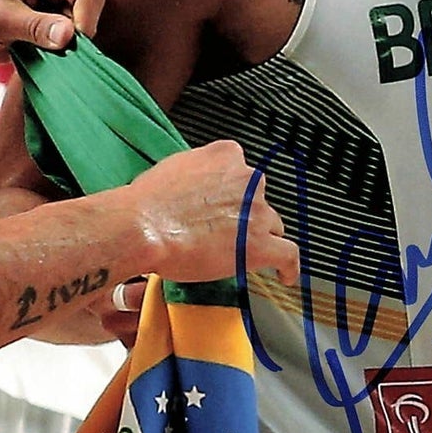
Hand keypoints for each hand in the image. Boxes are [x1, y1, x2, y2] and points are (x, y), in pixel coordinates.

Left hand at [0, 0, 103, 64]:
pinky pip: (71, 39)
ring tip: (39, 50)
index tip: (72, 43)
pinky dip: (61, 51)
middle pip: (90, 8)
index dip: (85, 19)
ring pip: (82, 27)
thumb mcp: (0, 18)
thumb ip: (35, 26)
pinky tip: (41, 54)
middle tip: (53, 48)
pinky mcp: (54, 22)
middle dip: (76, 32)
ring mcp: (58, 1)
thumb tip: (69, 35)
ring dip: (67, 45)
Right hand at [134, 144, 300, 286]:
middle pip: (258, 201)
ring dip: (256, 238)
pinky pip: (287, 254)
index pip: (241, 175)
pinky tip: (284, 275)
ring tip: (237, 255)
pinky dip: (288, 267)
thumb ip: (197, 174)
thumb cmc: (148, 203)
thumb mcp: (174, 168)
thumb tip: (195, 187)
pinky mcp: (258, 244)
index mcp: (227, 156)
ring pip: (270, 226)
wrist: (143, 227)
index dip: (233, 195)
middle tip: (221, 234)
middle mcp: (247, 179)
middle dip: (244, 217)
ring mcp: (256, 211)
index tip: (225, 207)